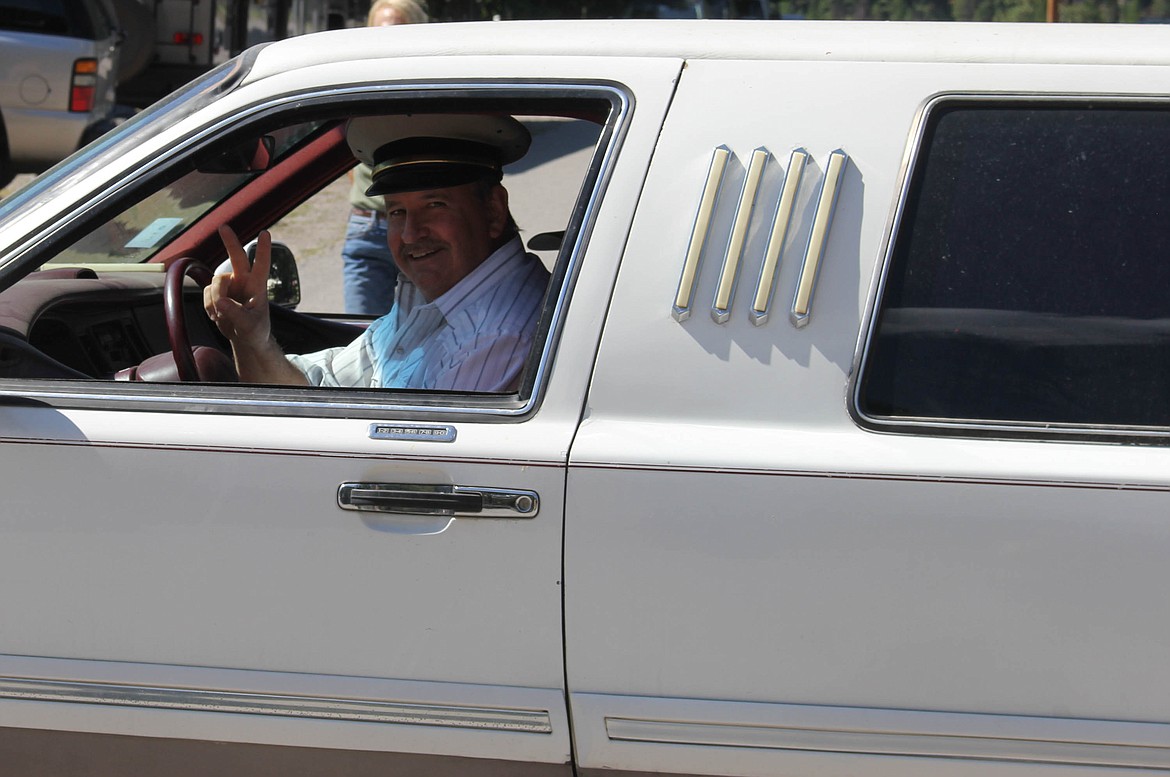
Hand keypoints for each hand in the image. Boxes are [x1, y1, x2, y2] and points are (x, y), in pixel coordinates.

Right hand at [204, 225, 271, 349]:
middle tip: (223, 227)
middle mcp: (243, 281)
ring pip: (216, 282)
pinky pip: (206, 293)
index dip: (263, 249)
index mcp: (258, 286)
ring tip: (223, 316)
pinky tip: (217, 316)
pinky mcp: (217, 292)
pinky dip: (209, 307)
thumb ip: (235, 313)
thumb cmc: (255, 331)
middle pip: (236, 258)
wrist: (245, 339)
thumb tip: (220, 301)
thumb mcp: (248, 325)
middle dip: (230, 242)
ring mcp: (229, 286)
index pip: (262, 265)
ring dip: (215, 300)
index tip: (265, 232)